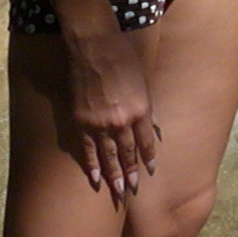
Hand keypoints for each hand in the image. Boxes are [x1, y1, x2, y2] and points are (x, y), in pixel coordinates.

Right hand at [66, 29, 158, 207]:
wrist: (94, 46)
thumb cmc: (122, 57)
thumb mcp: (143, 81)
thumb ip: (147, 107)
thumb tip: (154, 127)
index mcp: (140, 109)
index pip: (146, 141)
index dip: (148, 157)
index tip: (150, 170)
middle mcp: (122, 120)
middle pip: (128, 152)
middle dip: (132, 172)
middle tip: (133, 190)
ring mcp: (101, 123)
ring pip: (109, 155)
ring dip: (115, 174)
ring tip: (119, 191)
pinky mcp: (83, 121)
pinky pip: (88, 149)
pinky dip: (92, 164)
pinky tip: (96, 178)